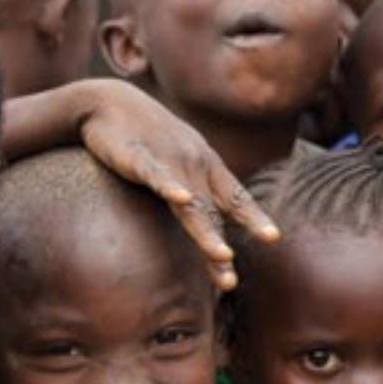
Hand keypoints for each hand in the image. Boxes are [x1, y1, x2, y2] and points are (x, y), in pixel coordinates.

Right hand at [71, 81, 279, 289]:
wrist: (109, 100)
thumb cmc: (148, 134)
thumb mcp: (180, 160)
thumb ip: (196, 188)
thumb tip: (208, 217)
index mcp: (206, 166)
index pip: (234, 197)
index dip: (253, 217)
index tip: (273, 238)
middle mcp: (194, 163)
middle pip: (212, 213)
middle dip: (220, 248)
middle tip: (230, 282)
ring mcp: (167, 160)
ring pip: (190, 202)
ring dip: (205, 231)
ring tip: (221, 255)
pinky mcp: (137, 157)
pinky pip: (156, 174)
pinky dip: (169, 185)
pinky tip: (180, 197)